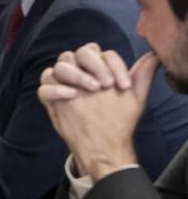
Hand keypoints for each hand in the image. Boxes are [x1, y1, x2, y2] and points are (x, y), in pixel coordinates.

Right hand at [38, 51, 156, 181]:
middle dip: (92, 65)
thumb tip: (154, 56)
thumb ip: (142, 75)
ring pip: (59, 66)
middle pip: (77, 54)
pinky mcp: (50, 99)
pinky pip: (44, 87)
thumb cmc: (118, 119)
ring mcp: (63, 84)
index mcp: (97, 68)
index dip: (111, 65)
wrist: (103, 145)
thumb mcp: (135, 97)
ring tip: (91, 90)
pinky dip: (56, 89)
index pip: (100, 53)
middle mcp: (78, 72)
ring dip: (75, 74)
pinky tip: (71, 96)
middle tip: (104, 85)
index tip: (122, 85)